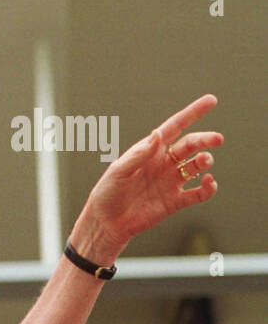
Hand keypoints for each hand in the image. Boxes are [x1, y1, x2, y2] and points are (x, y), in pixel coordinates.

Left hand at [73, 94, 220, 261]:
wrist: (106, 223)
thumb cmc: (107, 194)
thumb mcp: (119, 172)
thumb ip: (138, 155)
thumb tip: (157, 135)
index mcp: (149, 151)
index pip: (174, 127)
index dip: (192, 113)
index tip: (211, 101)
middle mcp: (163, 163)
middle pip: (190, 145)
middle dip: (204, 140)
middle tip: (217, 139)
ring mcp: (170, 182)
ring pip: (196, 166)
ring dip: (204, 161)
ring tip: (203, 161)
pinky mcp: (175, 201)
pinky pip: (198, 193)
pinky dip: (208, 188)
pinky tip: (209, 183)